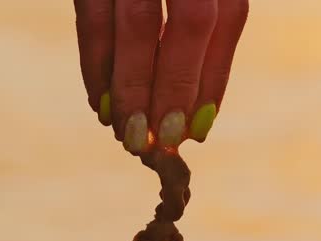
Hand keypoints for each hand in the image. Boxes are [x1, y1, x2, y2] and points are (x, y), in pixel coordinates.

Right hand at [74, 0, 248, 153]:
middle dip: (173, 89)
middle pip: (190, 24)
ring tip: (128, 134)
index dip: (212, 76)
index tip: (196, 129)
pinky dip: (95, 63)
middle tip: (158, 143)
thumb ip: (198, 29)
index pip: (228, 18)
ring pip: (138, 24)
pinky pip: (92, 16)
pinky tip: (99, 102)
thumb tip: (195, 119)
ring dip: (131, 87)